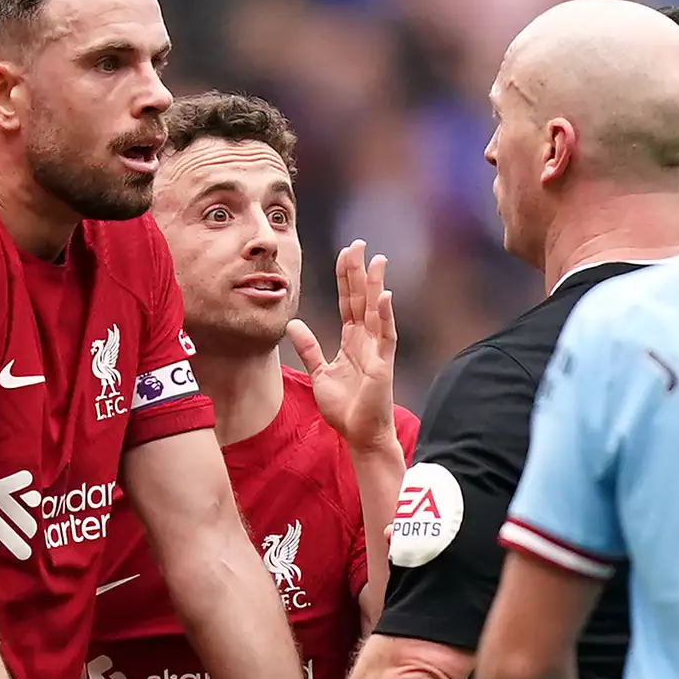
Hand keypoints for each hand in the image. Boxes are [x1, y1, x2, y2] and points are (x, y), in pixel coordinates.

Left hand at [290, 243, 395, 454]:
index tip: (345, 253)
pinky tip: (384, 295)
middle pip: (361, 298)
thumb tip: (292, 323)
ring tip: (377, 259)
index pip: (347, 301)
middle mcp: (366, 340)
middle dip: (359, 271)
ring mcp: (377, 349)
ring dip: (376, 284)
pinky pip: (386, 335)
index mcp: (351, 340)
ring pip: (375, 310)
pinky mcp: (384, 363)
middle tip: (358, 244)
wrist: (360, 435)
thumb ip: (309, 347)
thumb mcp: (319, 373)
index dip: (345, 277)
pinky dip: (385, 315)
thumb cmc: (345, 408)